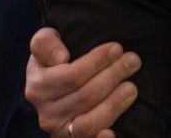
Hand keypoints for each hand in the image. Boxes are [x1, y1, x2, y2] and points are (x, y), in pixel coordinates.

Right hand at [25, 28, 140, 137]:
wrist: (54, 90)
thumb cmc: (53, 62)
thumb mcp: (44, 45)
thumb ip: (45, 43)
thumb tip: (60, 58)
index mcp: (38, 87)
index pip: (71, 75)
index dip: (96, 61)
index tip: (116, 48)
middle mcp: (46, 113)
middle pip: (85, 96)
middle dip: (112, 76)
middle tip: (133, 61)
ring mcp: (60, 131)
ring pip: (88, 123)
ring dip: (114, 104)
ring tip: (131, 87)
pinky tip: (112, 132)